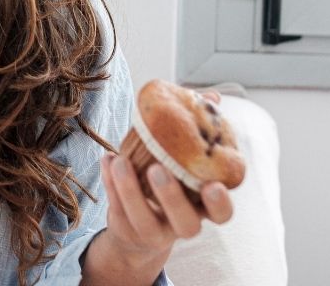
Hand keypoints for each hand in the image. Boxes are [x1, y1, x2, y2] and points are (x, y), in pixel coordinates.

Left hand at [97, 90, 233, 275]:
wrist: (137, 225)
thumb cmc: (168, 182)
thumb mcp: (183, 159)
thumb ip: (197, 131)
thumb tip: (212, 98)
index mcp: (201, 207)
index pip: (222, 214)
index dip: (220, 203)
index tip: (213, 185)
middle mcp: (182, 224)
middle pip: (186, 224)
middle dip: (171, 197)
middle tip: (157, 168)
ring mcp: (154, 231)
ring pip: (145, 222)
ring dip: (131, 190)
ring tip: (121, 160)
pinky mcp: (127, 230)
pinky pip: (118, 210)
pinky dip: (110, 184)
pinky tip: (108, 159)